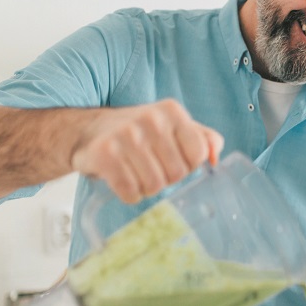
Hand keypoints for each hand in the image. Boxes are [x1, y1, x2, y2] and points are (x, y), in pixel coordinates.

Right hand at [70, 99, 223, 202]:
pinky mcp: (105, 154)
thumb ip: (202, 138)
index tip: (172, 161)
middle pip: (177, 173)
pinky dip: (129, 195)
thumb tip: (214, 158)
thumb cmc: (139, 132)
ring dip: (146, 188)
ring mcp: (126, 135)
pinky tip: (123, 181)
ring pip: (154, 186)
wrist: (90, 130)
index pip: (198, 154)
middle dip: (166, 179)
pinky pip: (130, 192)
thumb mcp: (173, 126)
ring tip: (136, 173)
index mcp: (172, 111)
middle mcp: (150, 119)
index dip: (187, 165)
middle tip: (150, 168)